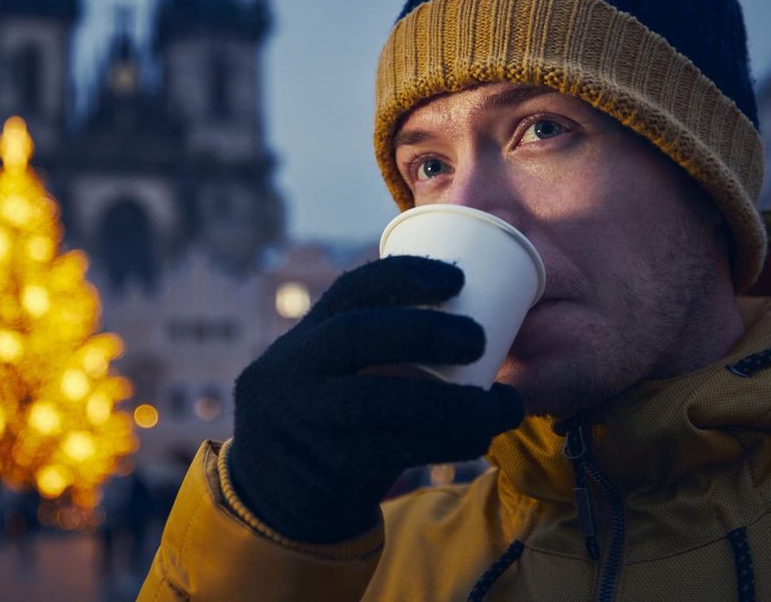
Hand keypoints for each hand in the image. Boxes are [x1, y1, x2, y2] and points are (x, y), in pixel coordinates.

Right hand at [228, 256, 524, 542]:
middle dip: (424, 330)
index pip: (351, 290)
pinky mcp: (321, 467)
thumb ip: (378, 349)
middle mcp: (293, 369)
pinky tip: (476, 440)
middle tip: (478, 338)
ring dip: (448, 401)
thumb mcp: (332, 374)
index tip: (457, 277)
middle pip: (356, 335)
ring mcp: (302, 419)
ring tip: (498, 404)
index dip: (404, 273)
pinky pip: (386, 451)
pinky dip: (441, 443)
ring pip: (376, 400)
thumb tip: (480, 318)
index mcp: (306, 336)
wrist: (272, 497)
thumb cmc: (333, 421)